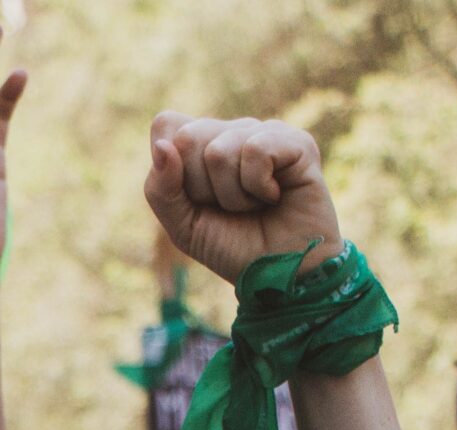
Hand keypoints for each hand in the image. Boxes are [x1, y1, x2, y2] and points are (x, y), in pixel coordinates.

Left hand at [143, 113, 340, 285]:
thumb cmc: (234, 248)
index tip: (196, 199)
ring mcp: (265, 132)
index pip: (166, 125)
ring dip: (233, 196)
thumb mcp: (183, 227)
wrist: (281, 277)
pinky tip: (275, 197)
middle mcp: (232, 131)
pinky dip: (259, 187)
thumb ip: (160, 189)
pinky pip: (255, 150)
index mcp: (202, 144)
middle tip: (229, 208)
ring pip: (219, 151)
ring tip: (255, 206)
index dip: (172, 169)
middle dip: (202, 189)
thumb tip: (162, 145)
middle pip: (187, 137)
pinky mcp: (296, 141)